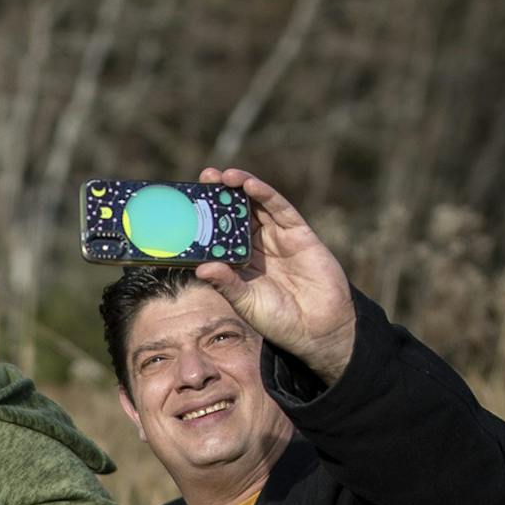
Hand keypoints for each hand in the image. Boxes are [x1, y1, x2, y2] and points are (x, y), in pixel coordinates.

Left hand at [191, 168, 356, 383]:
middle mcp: (258, 245)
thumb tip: (200, 268)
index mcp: (240, 261)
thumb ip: (226, 283)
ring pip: (257, 204)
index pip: (219, 233)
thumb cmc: (278, 319)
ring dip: (240, 187)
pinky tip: (249, 185)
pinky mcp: (299, 234)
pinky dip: (265, 194)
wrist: (317, 328)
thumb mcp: (245, 302)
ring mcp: (278, 237)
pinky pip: (280, 209)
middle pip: (236, 213)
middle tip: (204, 178)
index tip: (187, 203)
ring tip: (222, 176)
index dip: (205, 217)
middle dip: (221, 194)